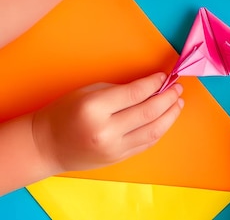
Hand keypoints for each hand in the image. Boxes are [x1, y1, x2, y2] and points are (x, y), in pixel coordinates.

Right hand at [31, 73, 183, 171]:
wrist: (46, 145)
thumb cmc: (65, 112)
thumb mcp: (89, 92)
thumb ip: (120, 90)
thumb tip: (152, 86)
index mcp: (95, 108)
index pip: (136, 93)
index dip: (155, 83)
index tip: (165, 76)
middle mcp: (106, 130)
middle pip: (149, 111)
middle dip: (168, 97)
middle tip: (177, 88)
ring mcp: (114, 148)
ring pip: (154, 130)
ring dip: (170, 115)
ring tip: (178, 102)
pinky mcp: (119, 158)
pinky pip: (147, 142)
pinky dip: (160, 129)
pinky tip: (166, 118)